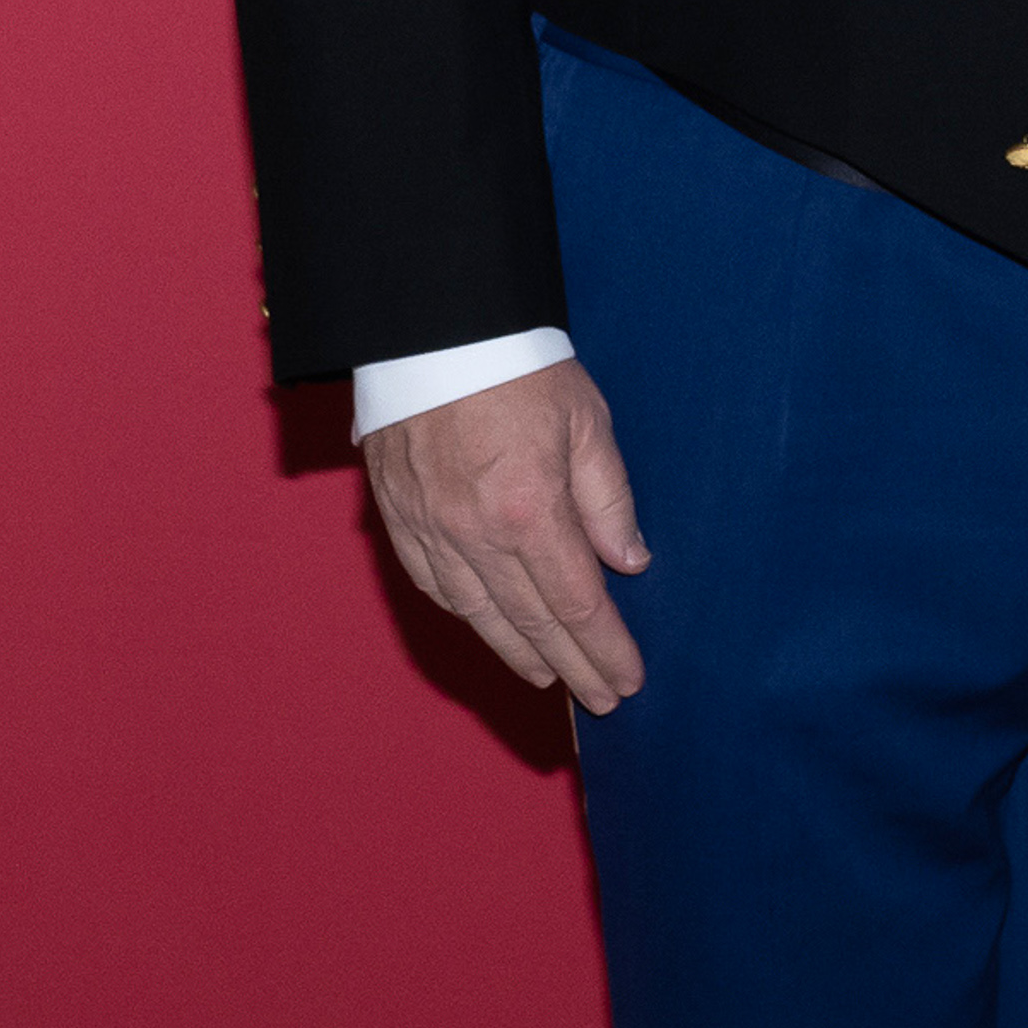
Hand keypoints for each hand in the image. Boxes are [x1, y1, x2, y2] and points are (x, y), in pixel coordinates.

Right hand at [364, 362, 649, 709]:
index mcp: (530, 510)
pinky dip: (465, 614)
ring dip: (517, 653)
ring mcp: (431, 529)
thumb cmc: (516, 365)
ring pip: (478, 614)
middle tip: (601, 701)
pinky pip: (433, 584)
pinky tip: (487, 627)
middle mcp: (476, 534)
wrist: (428, 327)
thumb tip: (629, 562)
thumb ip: (608, 497)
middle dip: (572, 668)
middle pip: (531, 623)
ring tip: (549, 678)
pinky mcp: (398, 516)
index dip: (605, 648)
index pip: (577, 604)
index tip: (629, 679)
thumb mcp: (586, 421)